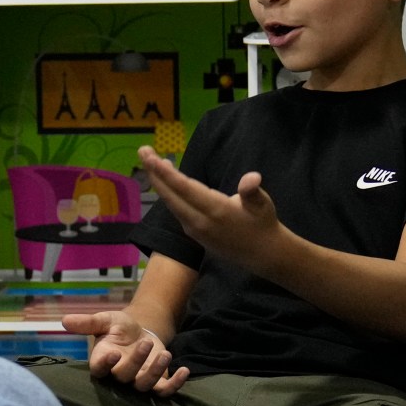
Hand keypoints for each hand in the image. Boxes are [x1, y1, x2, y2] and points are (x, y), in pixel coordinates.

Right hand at [62, 308, 187, 395]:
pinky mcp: (156, 383)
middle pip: (124, 377)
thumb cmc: (119, 328)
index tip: (113, 354)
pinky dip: (175, 385)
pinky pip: (164, 391)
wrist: (140, 332)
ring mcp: (138, 381)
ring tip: (164, 353)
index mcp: (103, 360)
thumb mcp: (106, 320)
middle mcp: (118, 375)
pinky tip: (185, 370)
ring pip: (143, 386)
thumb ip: (88, 322)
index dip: (105, 365)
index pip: (99, 370)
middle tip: (145, 343)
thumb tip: (64, 320)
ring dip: (155, 372)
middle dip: (136, 362)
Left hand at [135, 147, 286, 275]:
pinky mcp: (194, 233)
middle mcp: (200, 221)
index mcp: (216, 210)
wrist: (261, 254)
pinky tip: (164, 180)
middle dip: (154, 172)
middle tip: (142, 150)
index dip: (167, 174)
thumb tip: (252, 178)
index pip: (185, 189)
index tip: (152, 158)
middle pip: (171, 195)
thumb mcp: (263, 204)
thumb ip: (252, 191)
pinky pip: (176, 209)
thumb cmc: (262, 223)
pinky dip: (168, 193)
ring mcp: (194, 229)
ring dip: (159, 181)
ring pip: (171, 202)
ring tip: (150, 160)